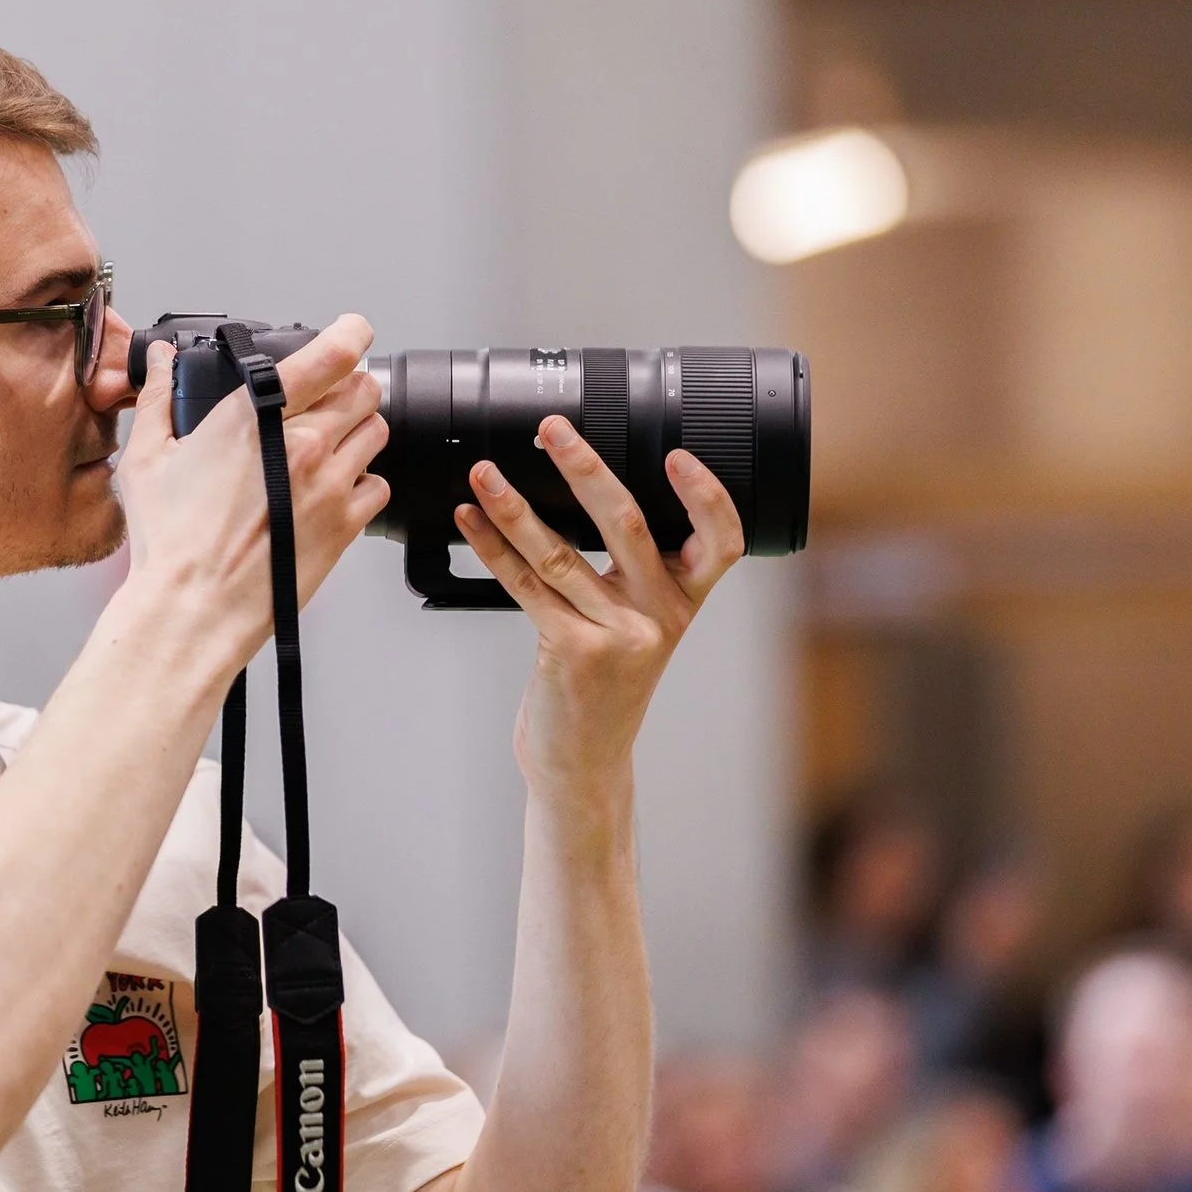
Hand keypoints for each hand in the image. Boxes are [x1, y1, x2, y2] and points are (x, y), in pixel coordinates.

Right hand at [113, 314, 389, 661]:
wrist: (194, 609)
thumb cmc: (171, 544)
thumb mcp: (148, 459)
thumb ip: (158, 399)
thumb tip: (162, 363)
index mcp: (256, 417)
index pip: (330, 354)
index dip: (350, 333)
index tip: (351, 331)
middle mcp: (304, 444)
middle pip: (364, 389)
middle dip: (350, 387)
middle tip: (328, 401)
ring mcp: (330, 485)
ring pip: (376, 433)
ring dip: (358, 432)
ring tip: (327, 448)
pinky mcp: (345, 525)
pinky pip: (379, 486)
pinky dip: (364, 483)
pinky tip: (331, 492)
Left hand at [455, 419, 745, 796]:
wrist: (584, 763)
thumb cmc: (604, 688)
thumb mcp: (636, 629)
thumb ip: (629, 575)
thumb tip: (584, 496)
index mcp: (683, 601)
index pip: (719, 541)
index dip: (705, 496)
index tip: (676, 454)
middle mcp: (659, 616)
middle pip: (628, 525)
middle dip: (585, 468)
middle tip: (554, 429)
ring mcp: (618, 636)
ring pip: (562, 552)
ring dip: (515, 506)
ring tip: (484, 472)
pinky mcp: (573, 652)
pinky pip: (527, 586)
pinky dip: (493, 548)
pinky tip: (471, 521)